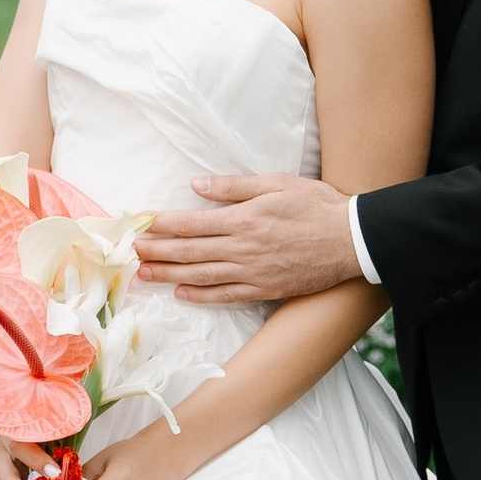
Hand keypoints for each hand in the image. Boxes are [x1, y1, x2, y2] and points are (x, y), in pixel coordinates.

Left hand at [134, 169, 360, 305]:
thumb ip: (234, 187)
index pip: (190, 223)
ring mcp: (252, 272)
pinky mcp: (264, 289)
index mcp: (243, 219)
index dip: (161, 224)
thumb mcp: (276, 184)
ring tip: (144, 273)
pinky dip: (201, 295)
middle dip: (155, 251)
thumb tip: (197, 185)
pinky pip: (225, 296)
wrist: (351, 240)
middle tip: (129, 252)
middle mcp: (242, 248)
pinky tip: (182, 293)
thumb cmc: (316, 206)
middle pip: (188, 251)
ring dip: (169, 275)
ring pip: (201, 275)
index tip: (139, 223)